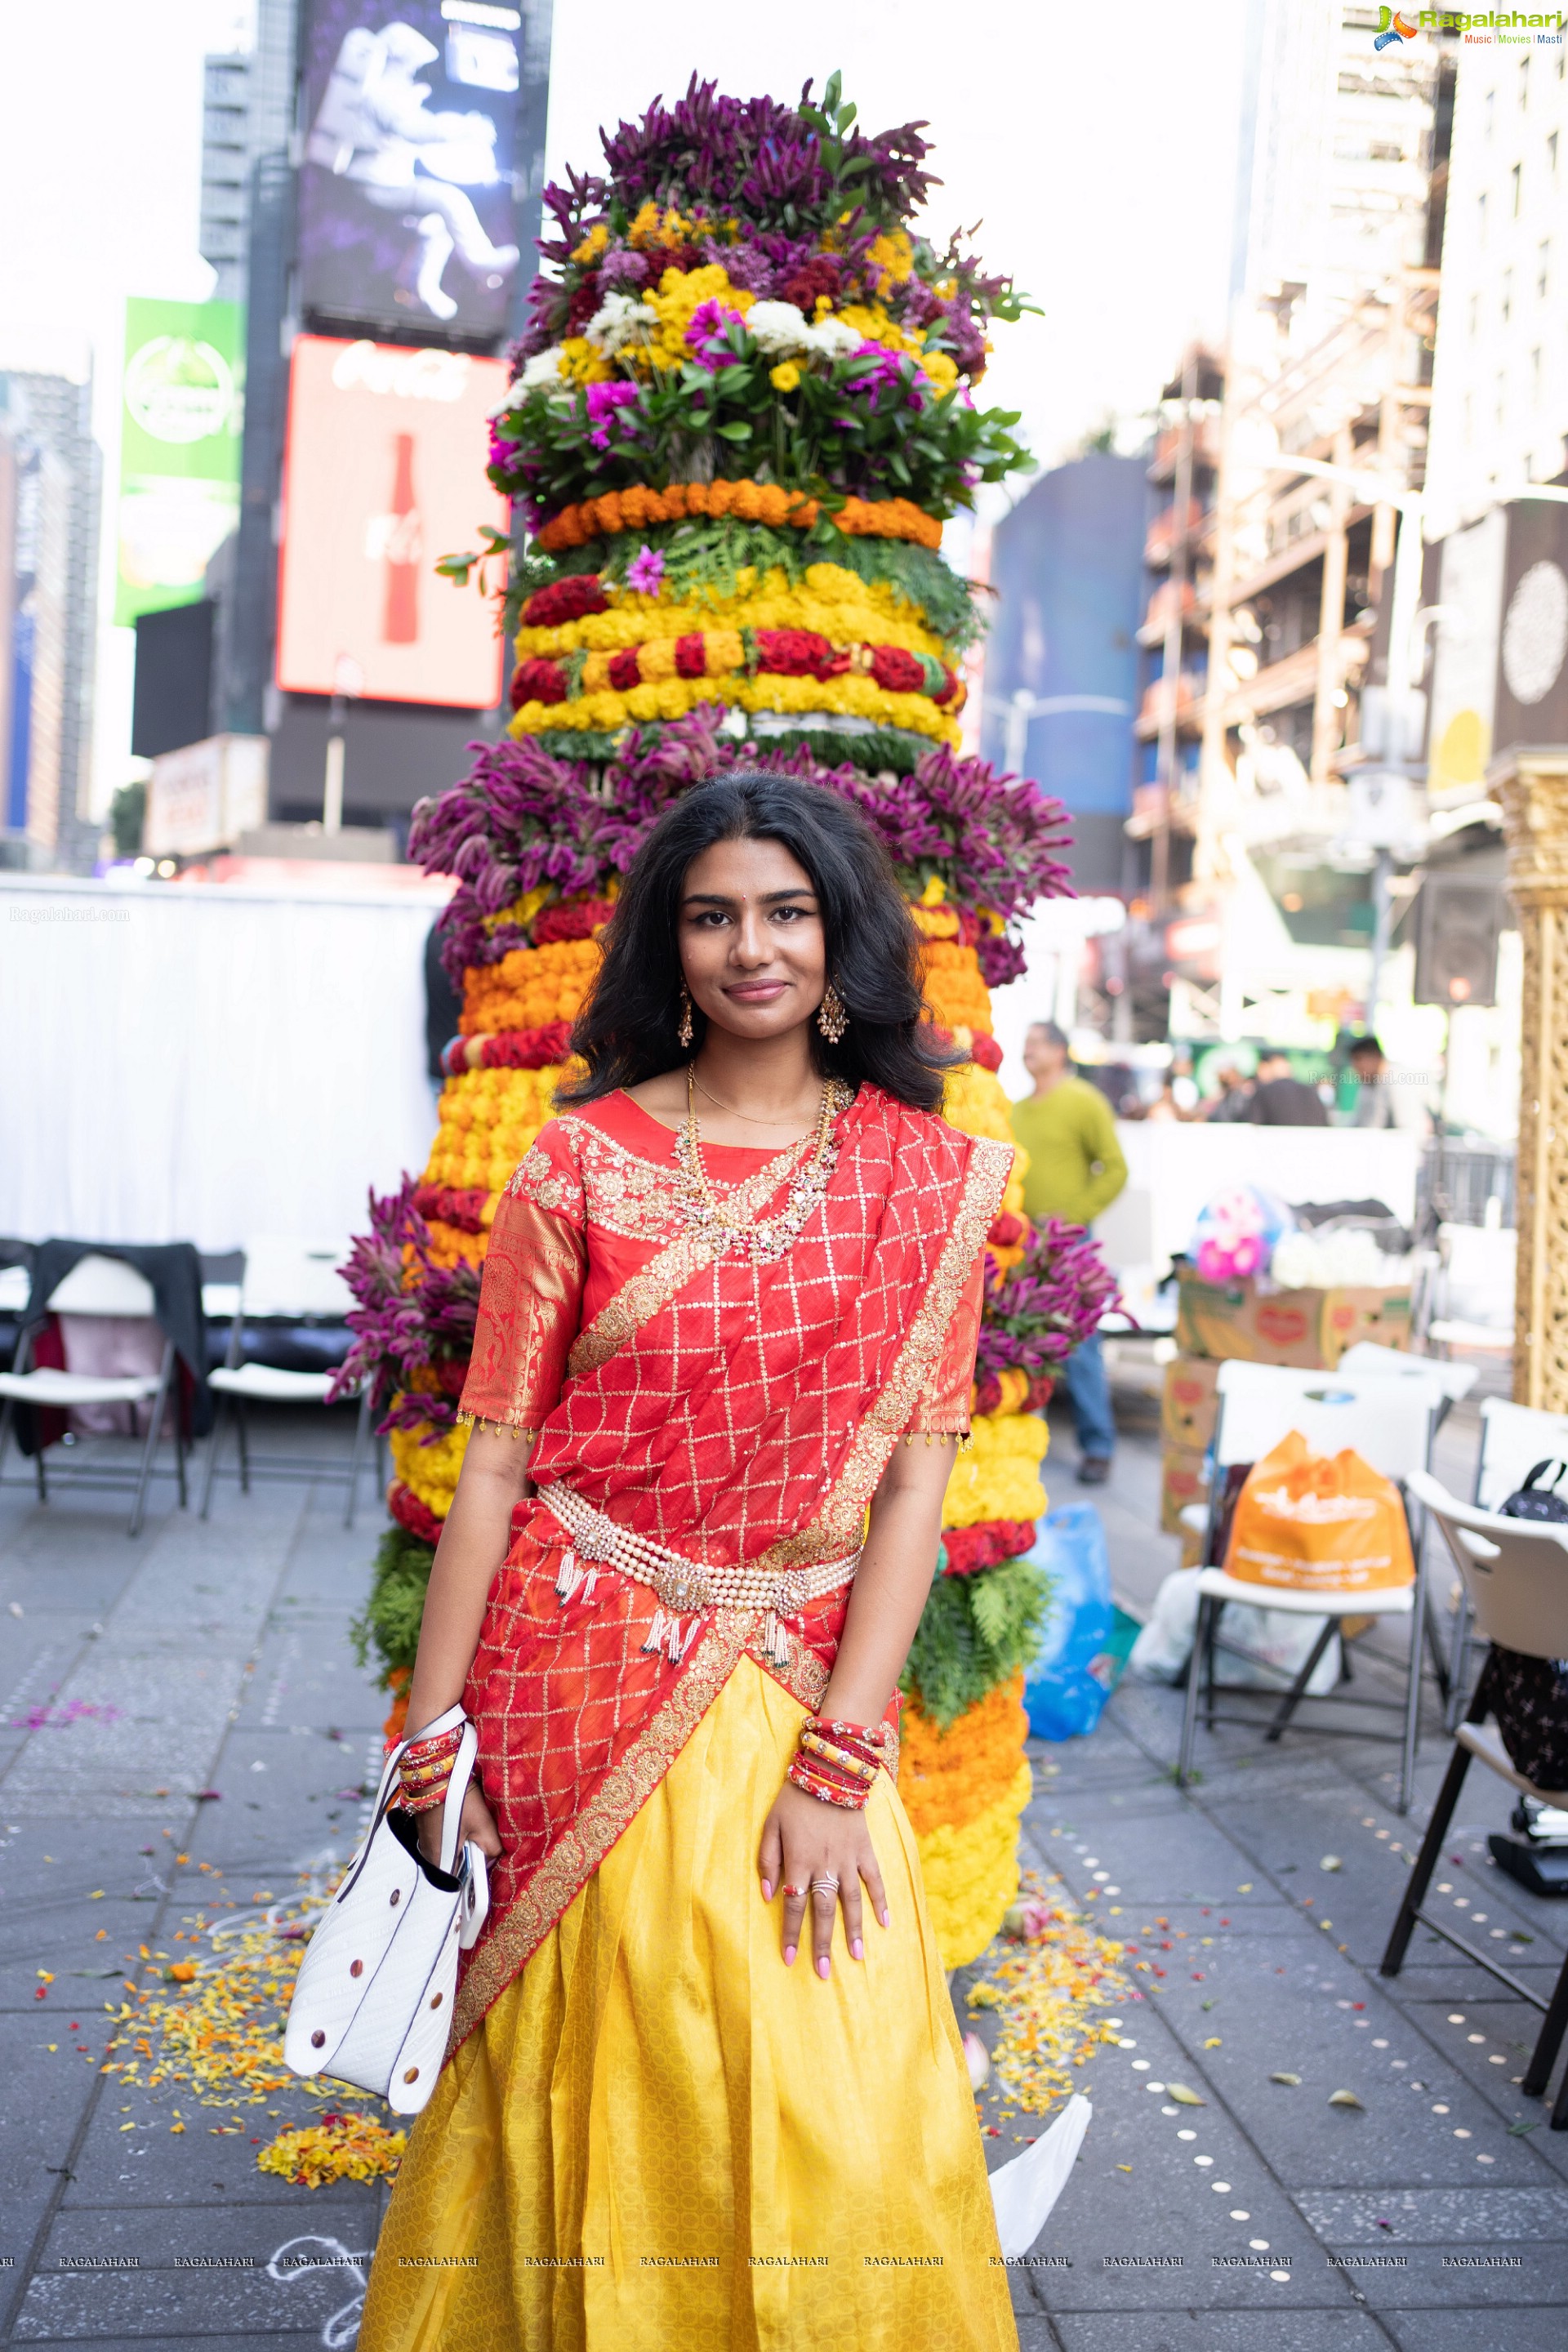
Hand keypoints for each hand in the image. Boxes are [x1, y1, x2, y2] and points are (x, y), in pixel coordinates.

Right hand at [415, 1779, 501, 1869]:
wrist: (436, 1774)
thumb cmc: (458, 1800)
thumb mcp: (483, 1825)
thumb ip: (492, 1848)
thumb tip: (494, 1858)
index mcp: (440, 1860)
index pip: (460, 1880)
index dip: (475, 1873)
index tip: (486, 1860)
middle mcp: (428, 1855)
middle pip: (455, 1865)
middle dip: (471, 1855)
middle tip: (481, 1837)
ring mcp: (425, 1842)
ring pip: (451, 1851)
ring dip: (464, 1843)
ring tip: (472, 1825)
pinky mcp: (425, 1830)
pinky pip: (443, 1840)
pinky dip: (455, 1834)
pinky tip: (462, 1819)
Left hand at [757, 1780, 888, 1977]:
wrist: (830, 1770)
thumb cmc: (794, 1798)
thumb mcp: (770, 1825)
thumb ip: (768, 1860)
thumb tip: (768, 1894)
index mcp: (799, 1862)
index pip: (794, 1906)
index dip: (791, 1934)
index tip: (790, 1959)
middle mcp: (825, 1866)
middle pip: (823, 1912)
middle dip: (821, 1944)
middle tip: (823, 1972)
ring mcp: (848, 1859)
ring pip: (851, 1902)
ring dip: (853, 1931)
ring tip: (856, 1957)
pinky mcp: (865, 1850)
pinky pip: (875, 1879)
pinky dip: (881, 1901)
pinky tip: (885, 1923)